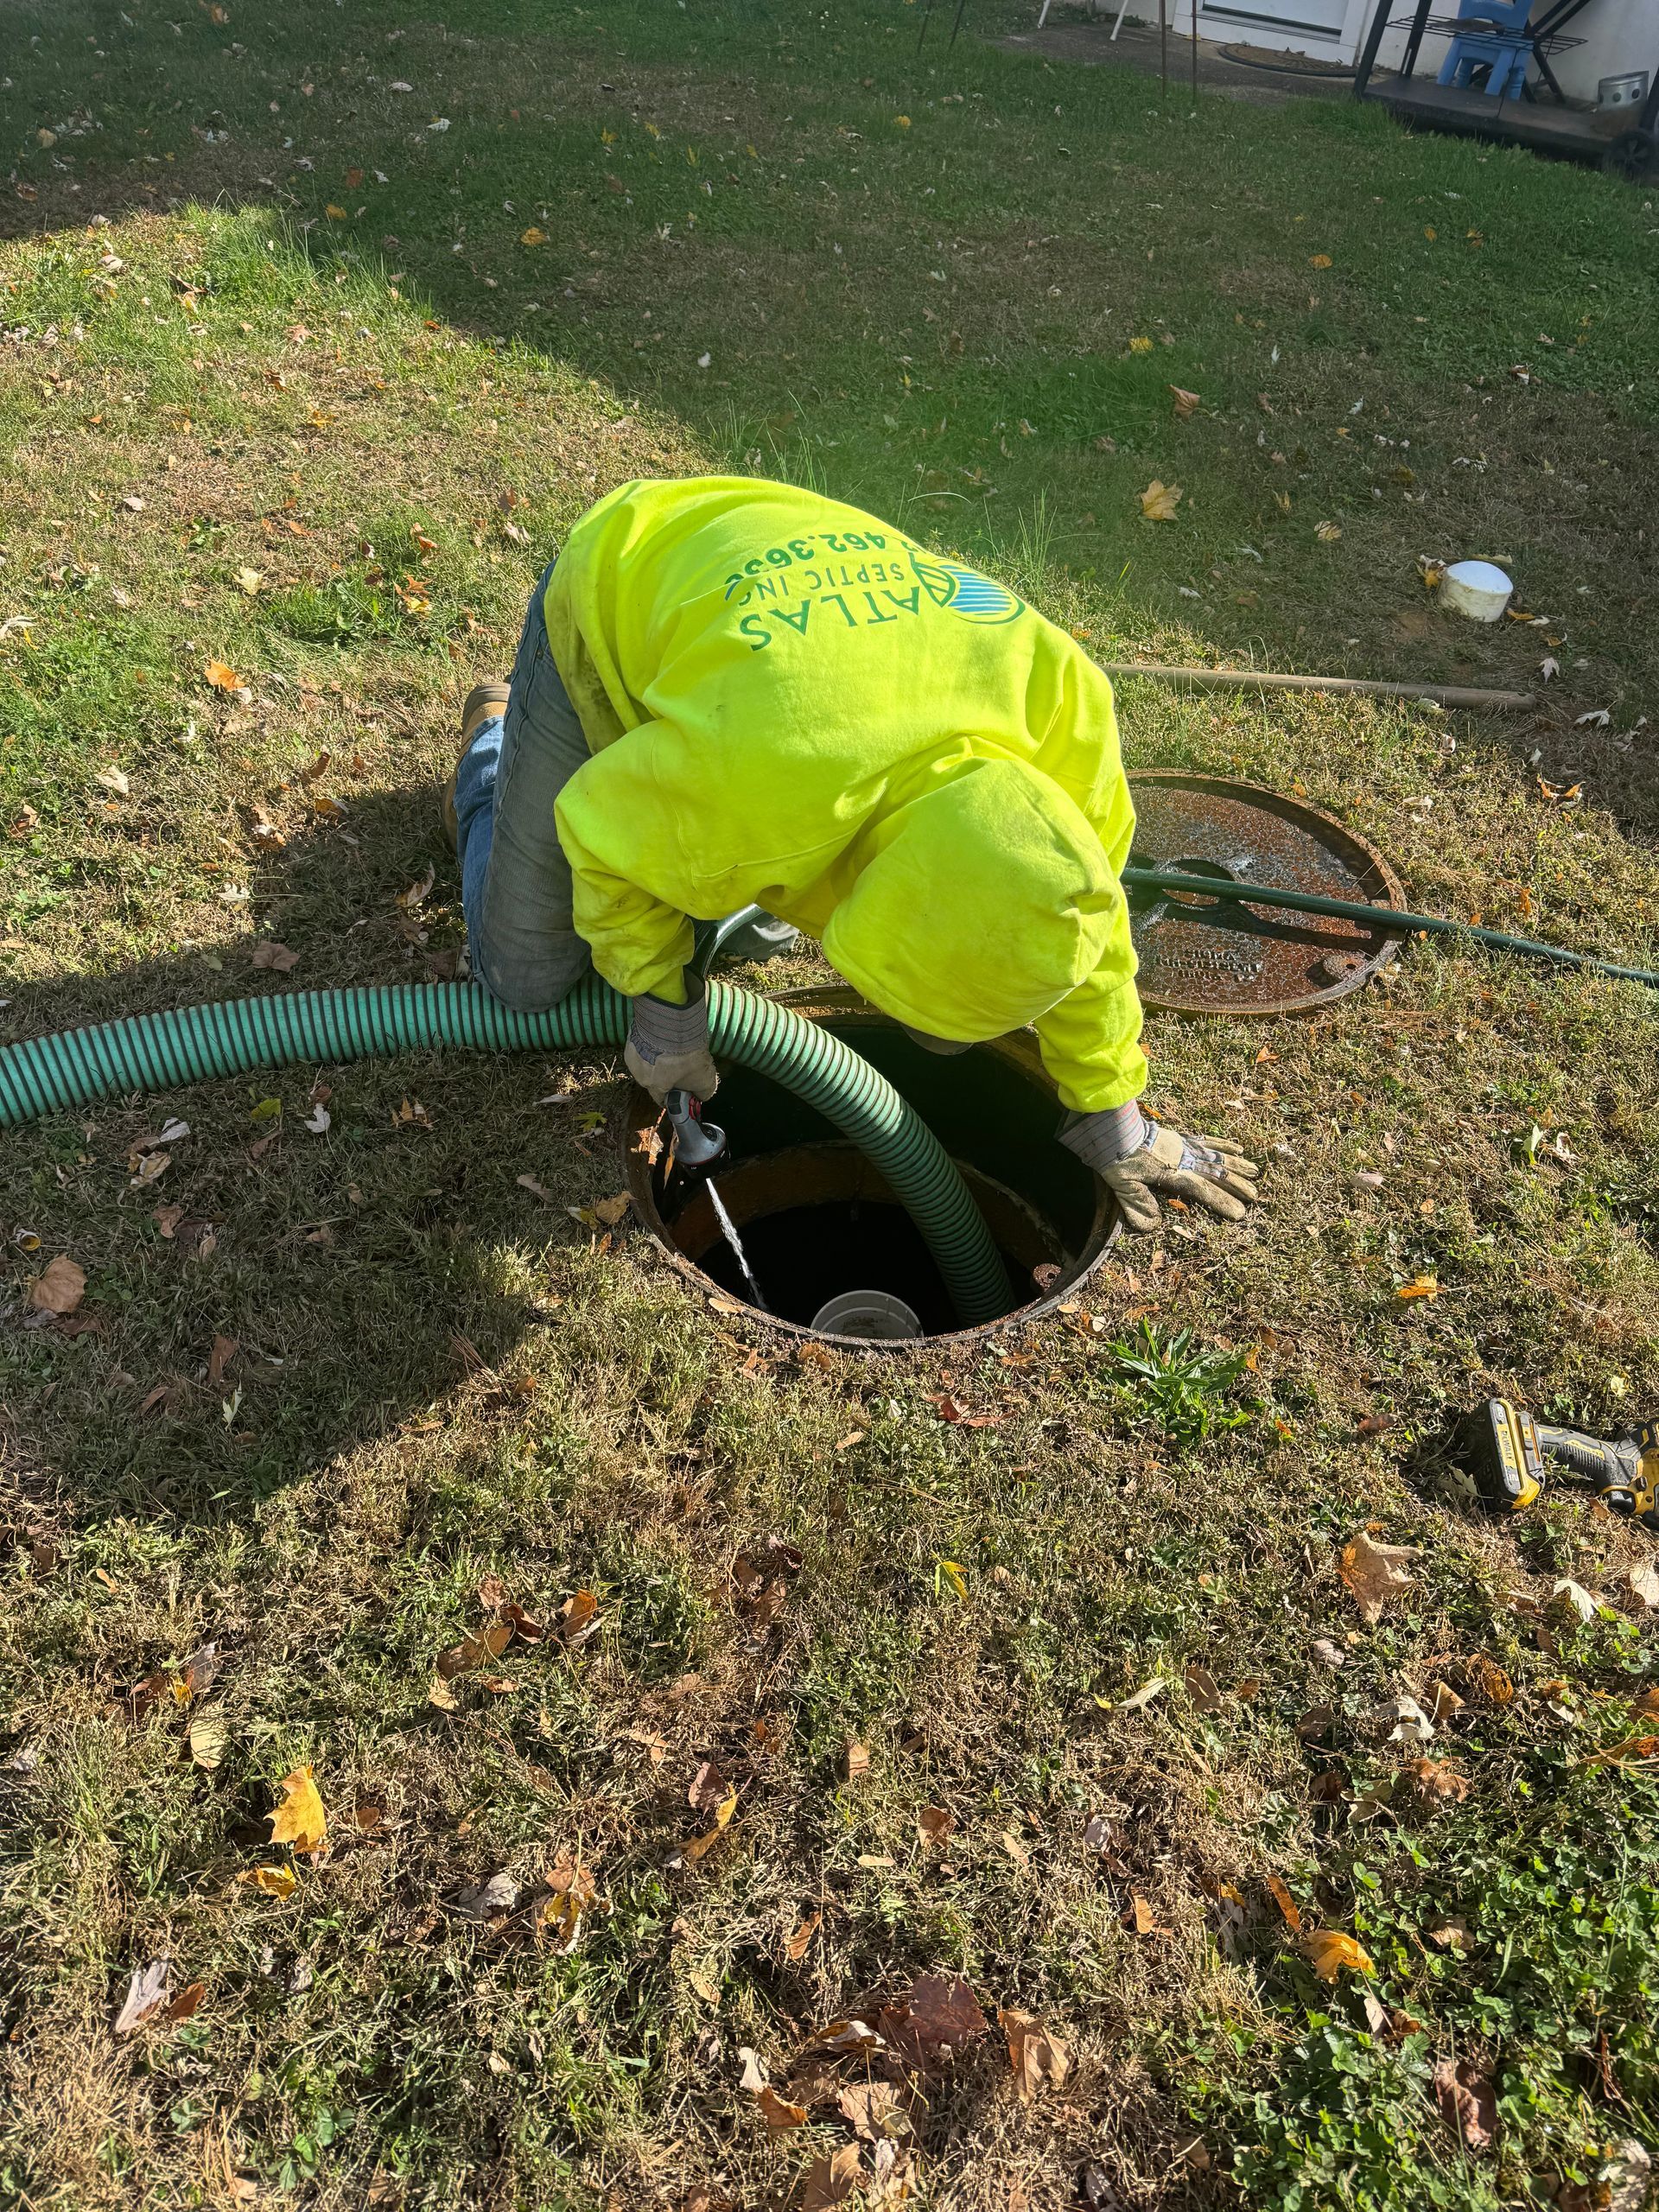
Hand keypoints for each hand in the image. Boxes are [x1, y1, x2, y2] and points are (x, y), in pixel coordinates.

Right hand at [625, 978, 720, 1105]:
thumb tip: (701, 1096)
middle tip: (683, 1063)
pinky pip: (644, 1042)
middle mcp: (638, 1071)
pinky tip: (666, 1035)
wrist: (673, 1021)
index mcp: (652, 1085)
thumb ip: (703, 1092)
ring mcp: (632, 1050)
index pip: (661, 1098)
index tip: (682, 1090)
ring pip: (648, 1059)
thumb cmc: (686, 1053)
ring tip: (675, 1046)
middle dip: (668, 1074)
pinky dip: (653, 1041)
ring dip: (659, 1056)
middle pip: (654, 1078)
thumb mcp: (704, 1078)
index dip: (674, 1096)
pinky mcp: (633, 1033)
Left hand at [1061, 1109, 1258, 1232]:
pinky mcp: (1181, 1138)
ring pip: (1217, 1156)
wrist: (1112, 1127)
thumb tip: (1152, 1227)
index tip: (1240, 1214)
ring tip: (1255, 1173)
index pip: (1202, 1190)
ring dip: (1237, 1166)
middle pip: (1216, 1173)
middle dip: (1236, 1185)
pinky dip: (1224, 1145)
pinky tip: (1238, 1149)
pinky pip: (1207, 1141)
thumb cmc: (1116, 1157)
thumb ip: (1138, 1204)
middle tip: (1255, 1196)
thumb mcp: (1122, 1184)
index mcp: (1172, 1172)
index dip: (1222, 1202)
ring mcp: (1184, 1146)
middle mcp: (1184, 1158)